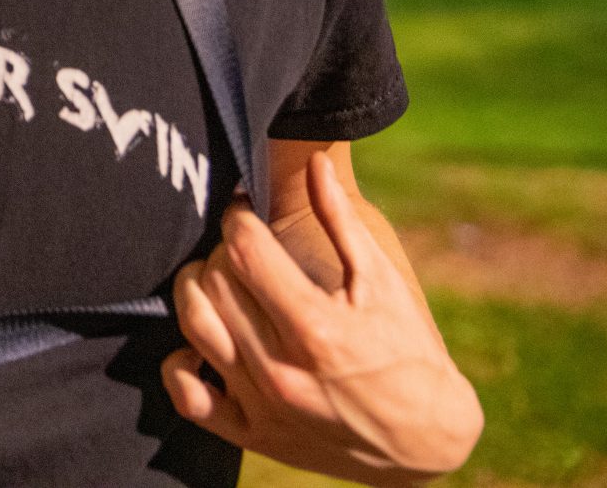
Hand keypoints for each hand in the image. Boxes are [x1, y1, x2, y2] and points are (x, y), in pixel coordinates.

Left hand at [162, 154, 481, 485]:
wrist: (426, 442)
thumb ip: (342, 222)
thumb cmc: (407, 352)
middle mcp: (281, 368)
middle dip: (222, 251)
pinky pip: (186, 395)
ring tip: (219, 281)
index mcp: (315, 327)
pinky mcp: (251, 435)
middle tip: (242, 248)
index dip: (238, 219)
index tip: (246, 212)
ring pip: (192, 325)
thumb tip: (317, 163)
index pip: (244, 250)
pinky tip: (202, 341)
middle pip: (214, 282)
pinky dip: (180, 362)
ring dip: (194, 292)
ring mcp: (262, 406)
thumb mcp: (383, 284)